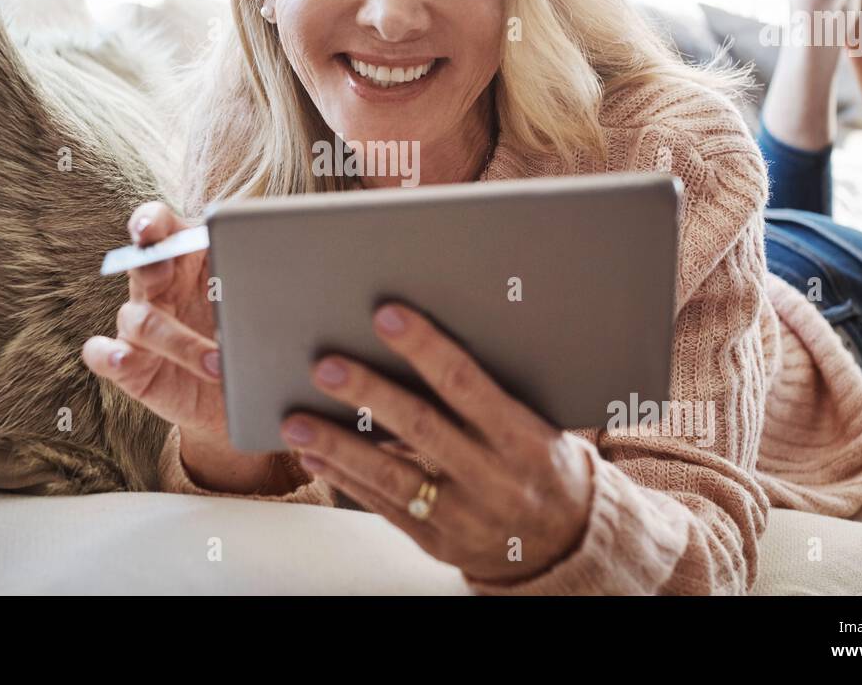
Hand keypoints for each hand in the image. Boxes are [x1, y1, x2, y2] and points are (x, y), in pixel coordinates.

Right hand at [81, 203, 280, 491]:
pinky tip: (125, 358)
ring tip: (218, 364)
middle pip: (141, 264)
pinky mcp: (131, 363)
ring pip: (141, 320)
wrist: (241, 393)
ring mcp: (141, 325)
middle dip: (148, 261)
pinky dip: (110, 355)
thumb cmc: (252, 333)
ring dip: (176, 341)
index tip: (150, 228)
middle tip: (162, 267)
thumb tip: (301, 265)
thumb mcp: (263, 303)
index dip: (149, 222)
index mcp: (187, 260)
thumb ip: (268, 279)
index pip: (159, 227)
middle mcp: (158, 288)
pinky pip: (104, 354)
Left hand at [279, 302, 593, 584]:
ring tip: (297, 421)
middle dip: (369, 394)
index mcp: (523, 438)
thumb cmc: (542, 464)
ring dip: (339, 445)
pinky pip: (384, 507)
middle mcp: (493, 478)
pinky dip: (345, 479)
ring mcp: (463, 515)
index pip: (467, 384)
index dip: (425, 347)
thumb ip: (490, 393)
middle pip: (421, 427)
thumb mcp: (539, 426)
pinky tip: (314, 455)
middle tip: (325, 366)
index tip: (387, 315)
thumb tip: (424, 341)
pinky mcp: (437, 542)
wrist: (565, 544)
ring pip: (392, 475)